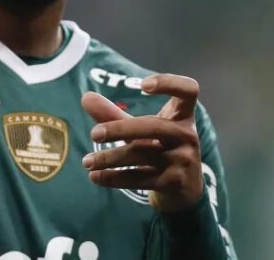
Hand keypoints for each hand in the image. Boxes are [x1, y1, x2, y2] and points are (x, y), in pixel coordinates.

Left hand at [81, 74, 202, 212]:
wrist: (184, 189)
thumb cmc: (160, 148)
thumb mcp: (141, 130)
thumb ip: (113, 115)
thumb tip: (85, 97)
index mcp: (182, 116)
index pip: (188, 90)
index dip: (169, 83)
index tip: (143, 85)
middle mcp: (187, 135)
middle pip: (153, 126)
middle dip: (120, 129)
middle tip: (94, 134)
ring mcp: (183, 160)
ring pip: (140, 155)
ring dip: (108, 158)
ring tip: (86, 161)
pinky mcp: (173, 183)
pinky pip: (139, 179)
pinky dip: (113, 178)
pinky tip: (95, 176)